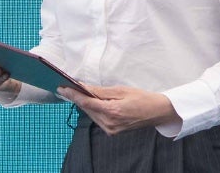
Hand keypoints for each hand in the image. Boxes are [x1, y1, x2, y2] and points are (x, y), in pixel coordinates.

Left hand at [59, 85, 177, 134]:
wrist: (157, 112)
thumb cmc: (142, 98)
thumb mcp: (122, 90)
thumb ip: (102, 91)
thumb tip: (85, 88)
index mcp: (112, 111)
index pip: (87, 102)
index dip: (73, 94)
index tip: (62, 88)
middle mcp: (109, 123)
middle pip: (87, 109)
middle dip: (77, 98)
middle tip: (68, 87)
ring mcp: (110, 129)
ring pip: (91, 114)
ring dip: (85, 104)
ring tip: (78, 93)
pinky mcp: (111, 131)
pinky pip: (97, 119)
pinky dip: (93, 110)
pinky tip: (92, 102)